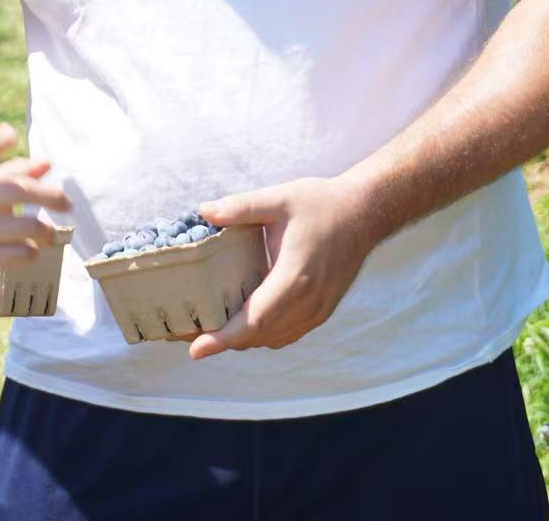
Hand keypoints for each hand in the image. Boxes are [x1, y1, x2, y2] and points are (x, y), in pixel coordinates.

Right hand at [0, 123, 71, 296]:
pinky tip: (31, 250)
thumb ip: (9, 173)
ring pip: (24, 226)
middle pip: (15, 191)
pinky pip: (18, 253)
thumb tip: (46, 163)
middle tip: (68, 203)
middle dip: (50, 195)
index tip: (10, 133)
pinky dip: (31, 252)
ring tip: (50, 233)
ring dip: (45, 230)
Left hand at [189, 176, 375, 359]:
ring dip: (241, 339)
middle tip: (183, 335)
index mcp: (294, 278)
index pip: (254, 319)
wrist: (365, 214)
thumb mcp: (278, 198)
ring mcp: (318, 311)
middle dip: (221, 340)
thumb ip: (241, 207)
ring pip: (273, 338)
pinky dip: (261, 334)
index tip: (195, 350)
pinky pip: (287, 333)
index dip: (223, 338)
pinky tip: (242, 321)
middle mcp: (308, 303)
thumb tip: (204, 211)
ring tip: (207, 330)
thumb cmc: (321, 204)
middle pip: (259, 335)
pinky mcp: (322, 310)